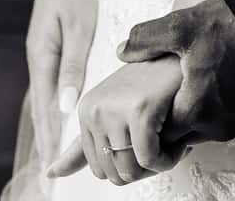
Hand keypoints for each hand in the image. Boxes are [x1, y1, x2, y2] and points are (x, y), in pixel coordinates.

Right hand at [28, 0, 97, 174]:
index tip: (55, 168)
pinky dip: (61, 95)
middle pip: (44, 103)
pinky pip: (58, 73)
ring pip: (51, 90)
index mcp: (42, 52)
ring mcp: (48, 40)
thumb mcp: (81, 20)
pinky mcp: (59, 31)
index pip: (45, 107)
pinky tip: (71, 105)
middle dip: (50, 135)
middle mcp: (41, 50)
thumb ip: (74, 63)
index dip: (52, 138)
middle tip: (55, 169)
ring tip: (63, 148)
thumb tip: (66, 107)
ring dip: (56, 118)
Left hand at [46, 58, 184, 183]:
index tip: (144, 146)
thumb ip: (81, 148)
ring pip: (132, 171)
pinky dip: (168, 159)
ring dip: (158, 165)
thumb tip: (50, 173)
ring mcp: (115, 108)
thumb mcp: (113, 115)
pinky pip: (151, 160)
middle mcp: (95, 109)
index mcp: (86, 110)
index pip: (99, 171)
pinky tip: (178, 142)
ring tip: (169, 140)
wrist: (183, 60)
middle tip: (160, 142)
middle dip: (143, 169)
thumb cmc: (152, 87)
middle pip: (115, 175)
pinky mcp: (140, 110)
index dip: (127, 167)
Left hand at [117, 0, 234, 146]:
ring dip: (196, 111)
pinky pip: (227, 119)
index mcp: (196, 109)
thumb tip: (122, 50)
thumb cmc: (231, 24)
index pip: (162, 135)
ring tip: (193, 80)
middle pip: (184, 134)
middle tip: (168, 88)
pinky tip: (217, 78)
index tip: (151, 98)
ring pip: (206, 128)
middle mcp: (219, 124)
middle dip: (174, 115)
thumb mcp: (181, 26)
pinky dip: (218, 105)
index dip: (153, 118)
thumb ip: (146, 39)